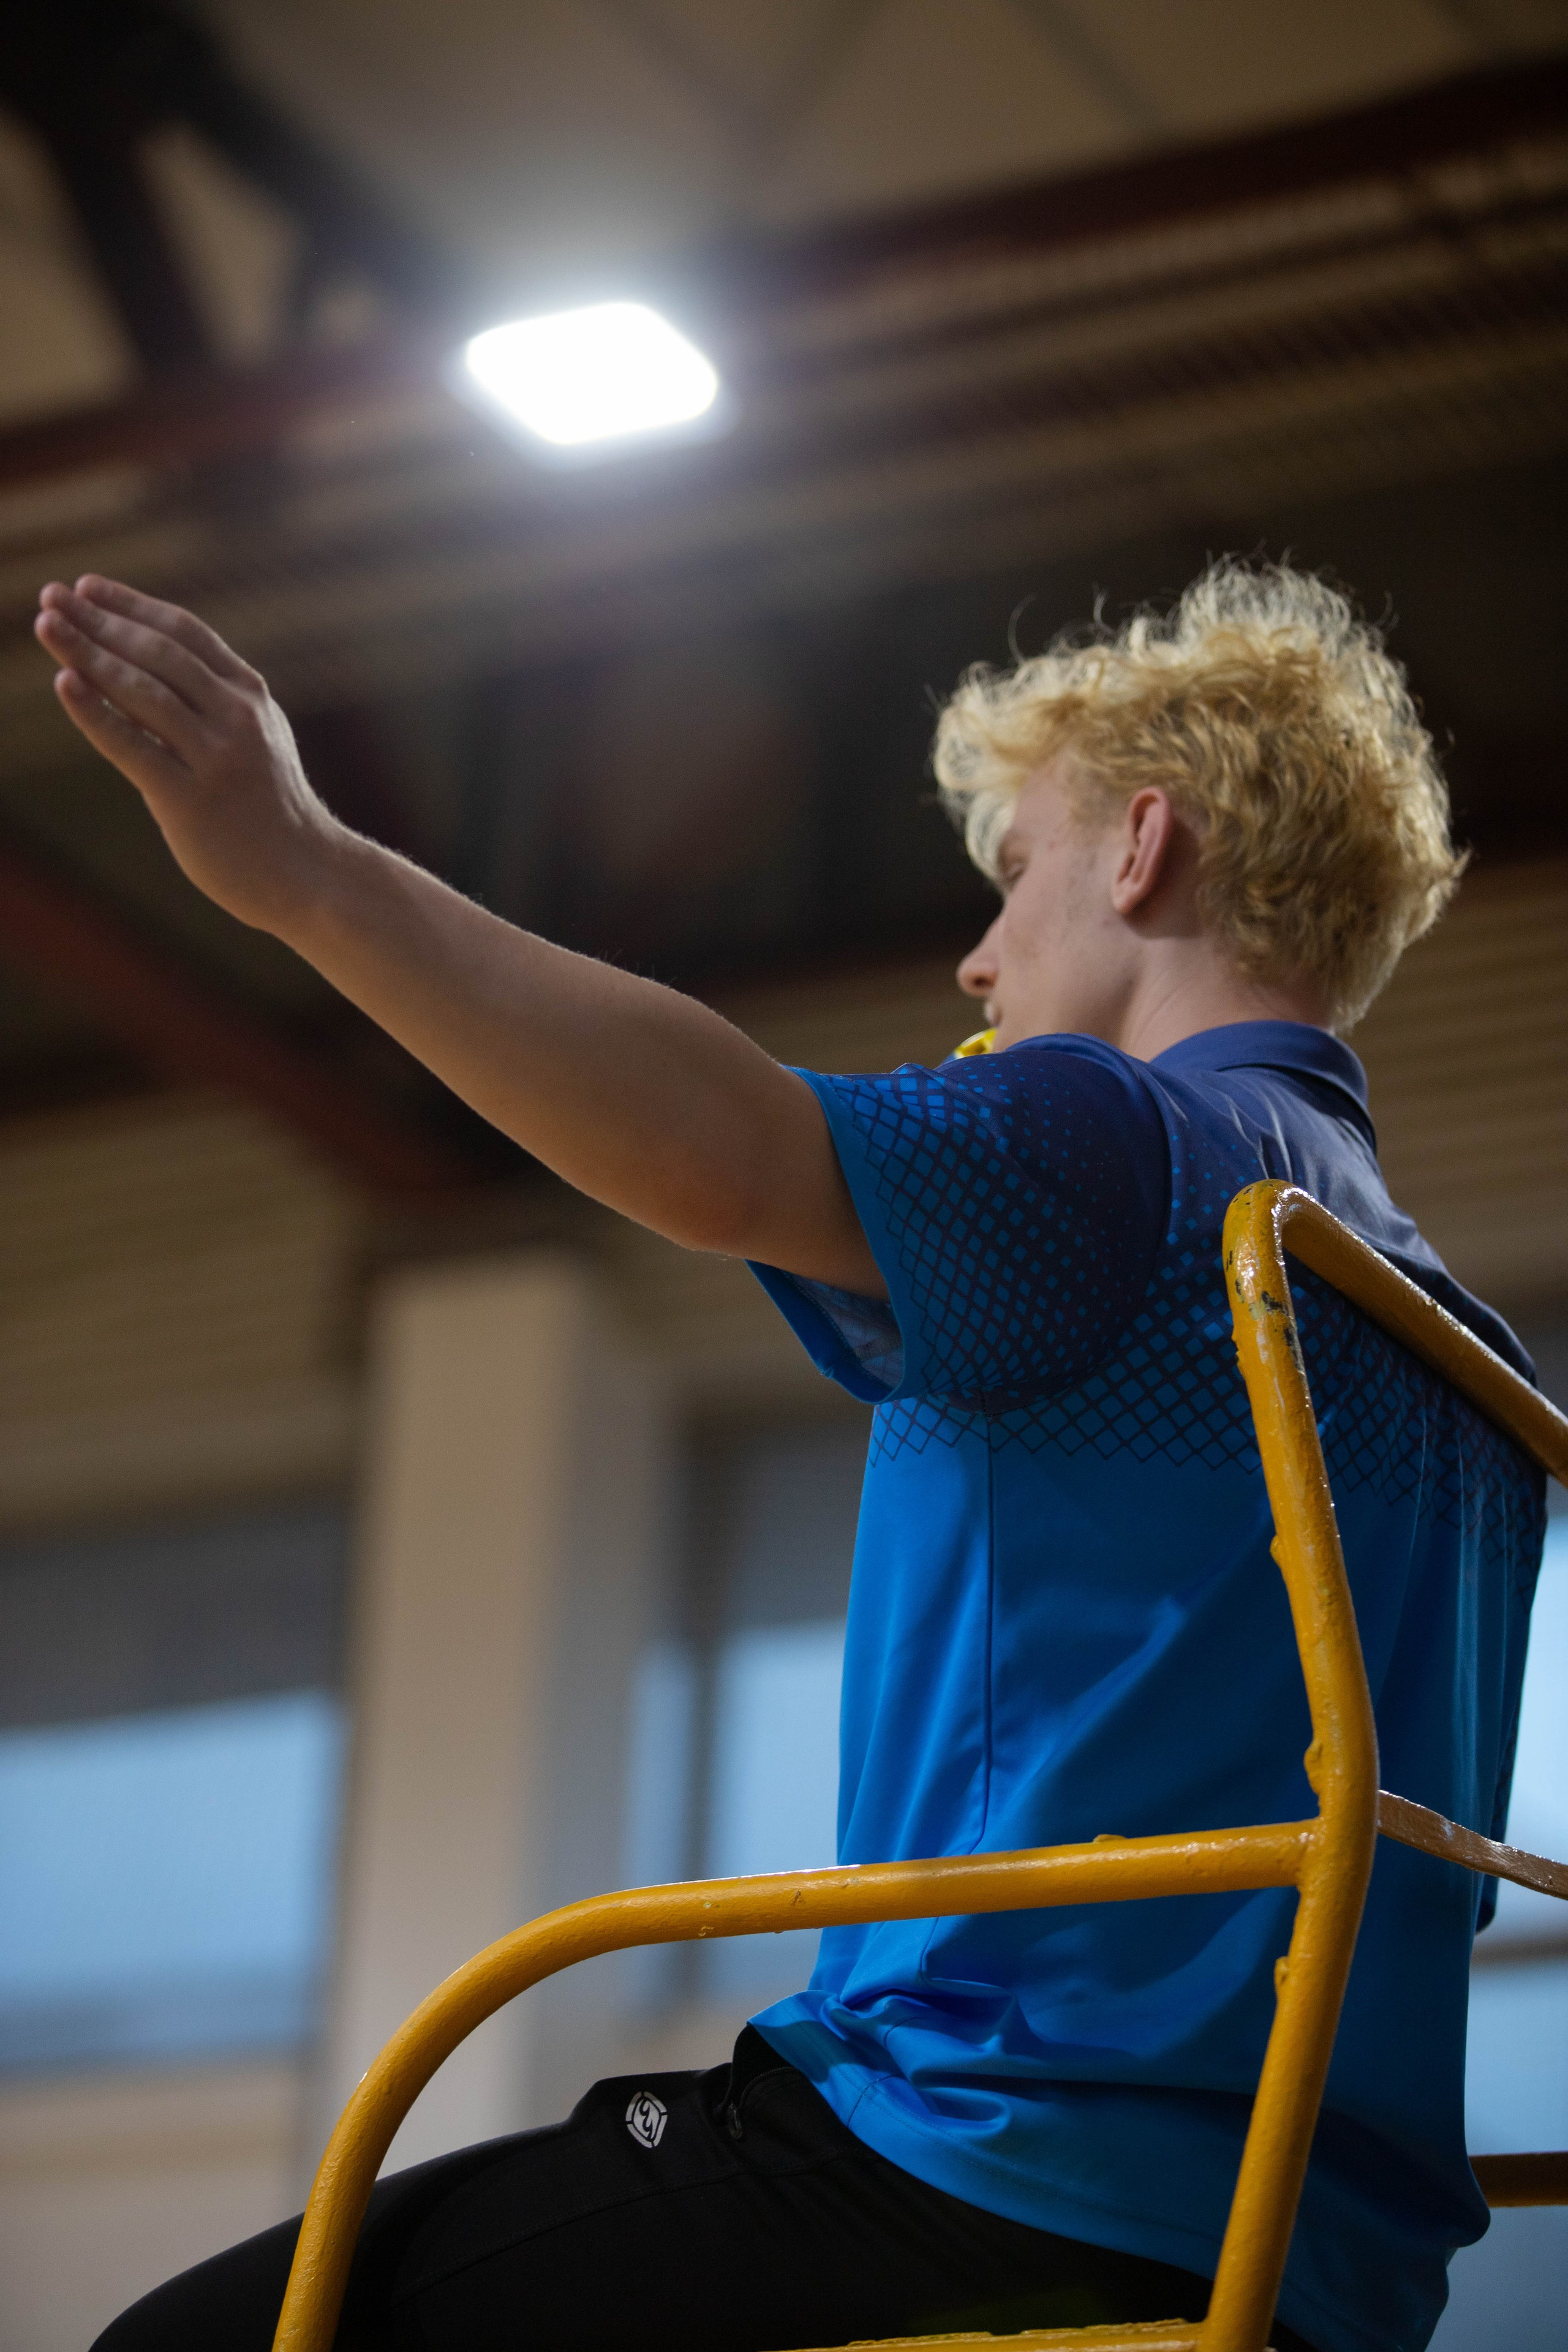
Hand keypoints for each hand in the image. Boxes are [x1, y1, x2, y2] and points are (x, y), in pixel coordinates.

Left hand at [35, 576, 342, 934]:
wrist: (307, 874)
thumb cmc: (269, 809)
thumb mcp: (254, 741)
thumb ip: (207, 706)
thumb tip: (136, 676)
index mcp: (251, 695)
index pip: (185, 633)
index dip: (132, 605)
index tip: (87, 586)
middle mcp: (237, 718)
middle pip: (158, 653)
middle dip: (100, 621)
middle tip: (50, 596)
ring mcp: (217, 758)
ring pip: (143, 691)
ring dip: (88, 652)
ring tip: (46, 625)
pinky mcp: (192, 801)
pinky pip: (134, 747)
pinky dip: (96, 713)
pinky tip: (65, 682)